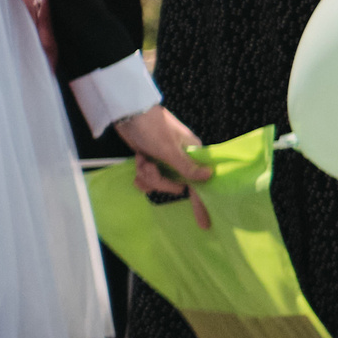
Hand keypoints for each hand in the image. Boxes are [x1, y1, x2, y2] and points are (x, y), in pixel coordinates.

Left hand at [116, 104, 212, 229]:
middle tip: (150, 167)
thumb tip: (210, 176)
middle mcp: (181, 159)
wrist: (127, 113)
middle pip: (176, 186)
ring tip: (142, 161)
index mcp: (192, 154)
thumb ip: (187, 167)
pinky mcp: (151, 160)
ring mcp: (165, 161)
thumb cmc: (152, 127)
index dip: (201, 203)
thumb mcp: (169, 149)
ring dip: (148, 175)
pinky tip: (137, 166)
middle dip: (159, 181)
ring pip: (160, 183)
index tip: (204, 224)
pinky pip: (149, 178)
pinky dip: (141, 175)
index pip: (200, 183)